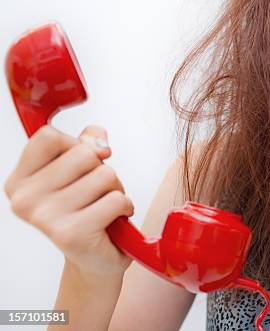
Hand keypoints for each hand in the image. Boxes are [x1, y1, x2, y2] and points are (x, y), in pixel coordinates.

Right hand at [3, 125, 133, 278]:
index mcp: (20, 181)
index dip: (75, 143)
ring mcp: (46, 218)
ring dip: (115, 189)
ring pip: (104, 175)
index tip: (84, 161)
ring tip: (103, 205)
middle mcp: (25, 200)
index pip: (48, 136)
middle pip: (83, 153)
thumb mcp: (82, 171)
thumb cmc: (87, 210)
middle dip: (102, 168)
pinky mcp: (72, 234)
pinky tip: (114, 219)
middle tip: (97, 191)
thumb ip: (86, 145)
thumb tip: (96, 135)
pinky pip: (116, 199)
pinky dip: (124, 206)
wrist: (94, 258)